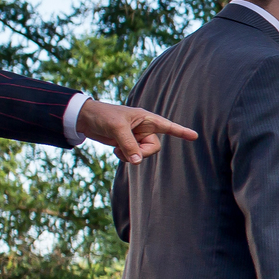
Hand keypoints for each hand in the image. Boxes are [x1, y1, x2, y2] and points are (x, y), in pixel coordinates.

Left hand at [76, 99, 196, 163]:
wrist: (84, 118)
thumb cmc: (102, 116)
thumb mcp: (117, 129)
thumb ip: (129, 145)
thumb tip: (138, 162)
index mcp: (146, 119)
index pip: (168, 127)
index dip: (181, 132)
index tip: (194, 136)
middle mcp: (144, 129)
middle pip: (154, 148)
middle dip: (141, 152)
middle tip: (127, 150)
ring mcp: (136, 137)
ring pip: (143, 154)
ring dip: (130, 155)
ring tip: (117, 147)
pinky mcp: (128, 144)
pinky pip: (133, 157)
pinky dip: (125, 157)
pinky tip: (115, 149)